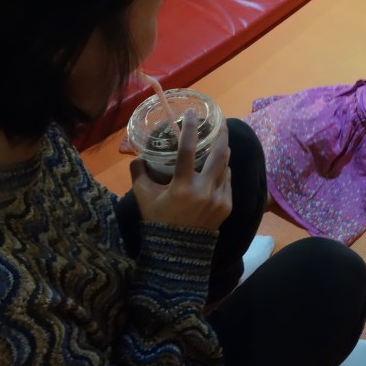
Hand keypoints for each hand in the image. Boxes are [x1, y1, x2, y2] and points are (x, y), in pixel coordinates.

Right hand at [129, 111, 231, 229]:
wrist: (177, 251)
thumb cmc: (158, 221)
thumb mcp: (143, 197)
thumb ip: (139, 173)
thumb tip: (138, 155)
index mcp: (182, 186)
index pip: (188, 150)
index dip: (191, 129)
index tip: (193, 113)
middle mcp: (204, 190)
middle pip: (219, 155)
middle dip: (222, 135)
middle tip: (223, 121)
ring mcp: (218, 198)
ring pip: (225, 167)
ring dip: (224, 153)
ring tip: (222, 142)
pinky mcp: (226, 206)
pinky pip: (227, 182)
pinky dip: (223, 172)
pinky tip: (220, 167)